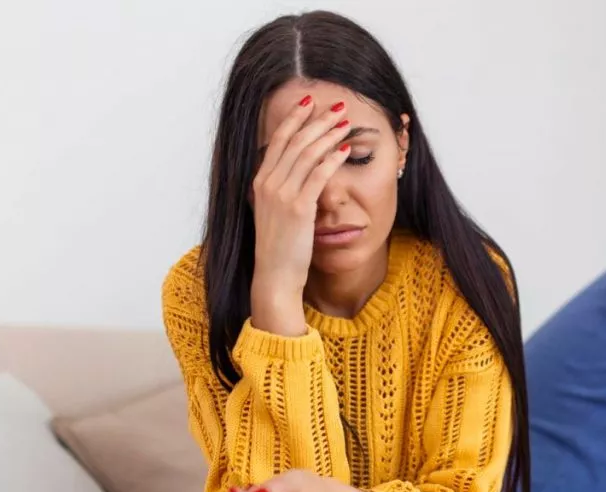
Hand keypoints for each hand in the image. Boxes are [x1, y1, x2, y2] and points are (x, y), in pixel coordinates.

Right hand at [250, 98, 353, 335]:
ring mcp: (282, 195)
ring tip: (345, 121)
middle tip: (337, 105)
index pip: (277, 140)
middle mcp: (267, 183)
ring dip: (328, 134)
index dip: (294, 118)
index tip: (309, 102)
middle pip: (295, 141)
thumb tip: (296, 172)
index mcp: (260, 181)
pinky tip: (345, 149)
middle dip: (317, 119)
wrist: (274, 275)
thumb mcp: (274, 212)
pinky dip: (332, 159)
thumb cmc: (279, 247)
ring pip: (307, 154)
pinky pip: (318, 176)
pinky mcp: (299, 208)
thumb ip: (281, 190)